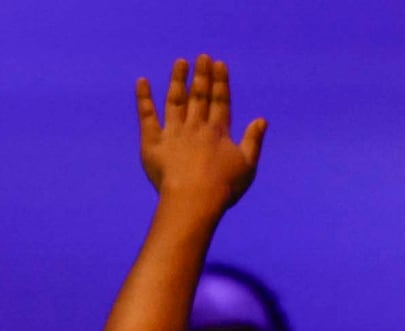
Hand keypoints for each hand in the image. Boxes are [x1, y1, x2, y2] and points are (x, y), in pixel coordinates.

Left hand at [134, 56, 265, 211]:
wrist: (194, 199)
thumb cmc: (223, 187)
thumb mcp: (247, 165)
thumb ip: (253, 141)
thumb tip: (262, 119)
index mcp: (218, 131)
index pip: (220, 100)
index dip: (220, 82)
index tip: (219, 64)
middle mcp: (195, 126)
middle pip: (199, 95)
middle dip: (201, 75)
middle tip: (202, 56)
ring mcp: (173, 132)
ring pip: (175, 100)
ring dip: (177, 80)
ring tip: (180, 62)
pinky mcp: (153, 143)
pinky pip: (147, 117)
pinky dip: (144, 99)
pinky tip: (142, 81)